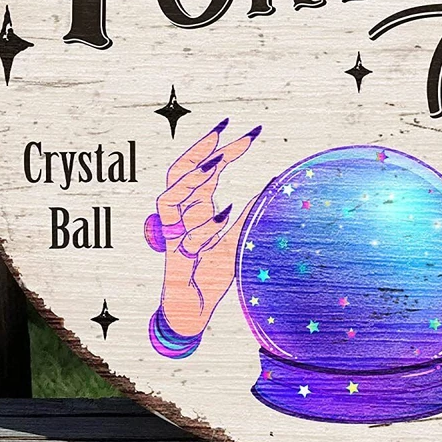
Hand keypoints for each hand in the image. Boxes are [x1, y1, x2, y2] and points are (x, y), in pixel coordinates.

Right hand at [150, 120, 259, 336]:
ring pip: (169, 198)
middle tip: (229, 130)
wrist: (193, 312)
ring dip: (192, 179)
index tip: (242, 130)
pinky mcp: (173, 256)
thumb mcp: (238, 239)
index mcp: (196, 208)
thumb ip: (248, 214)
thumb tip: (271, 185)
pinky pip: (180, 234)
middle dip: (202, 149)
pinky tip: (224, 215)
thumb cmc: (211, 275)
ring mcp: (174, 234)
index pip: (203, 169)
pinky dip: (202, 224)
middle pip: (181, 174)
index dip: (219, 148)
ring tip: (217, 162)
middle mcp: (182, 216)